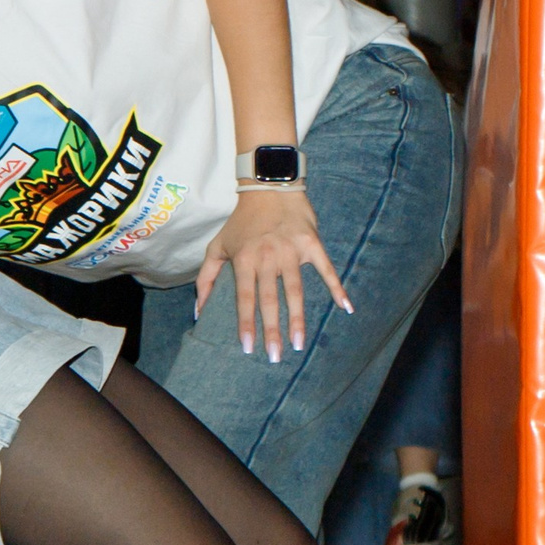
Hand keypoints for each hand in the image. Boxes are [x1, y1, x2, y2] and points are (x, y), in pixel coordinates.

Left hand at [195, 188, 352, 362]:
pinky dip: (337, 287)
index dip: (246, 323)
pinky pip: (326, 269)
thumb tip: (198, 310)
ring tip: (298, 343)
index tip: (248, 347)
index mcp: (244, 259)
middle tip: (275, 356)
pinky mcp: (312, 243)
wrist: (269, 187)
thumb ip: (206, 278)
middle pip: (270, 299)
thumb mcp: (216, 246)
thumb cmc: (241, 222)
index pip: (245, 298)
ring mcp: (291, 250)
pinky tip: (345, 307)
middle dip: (272, 330)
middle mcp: (267, 256)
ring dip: (298, 318)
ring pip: (295, 290)